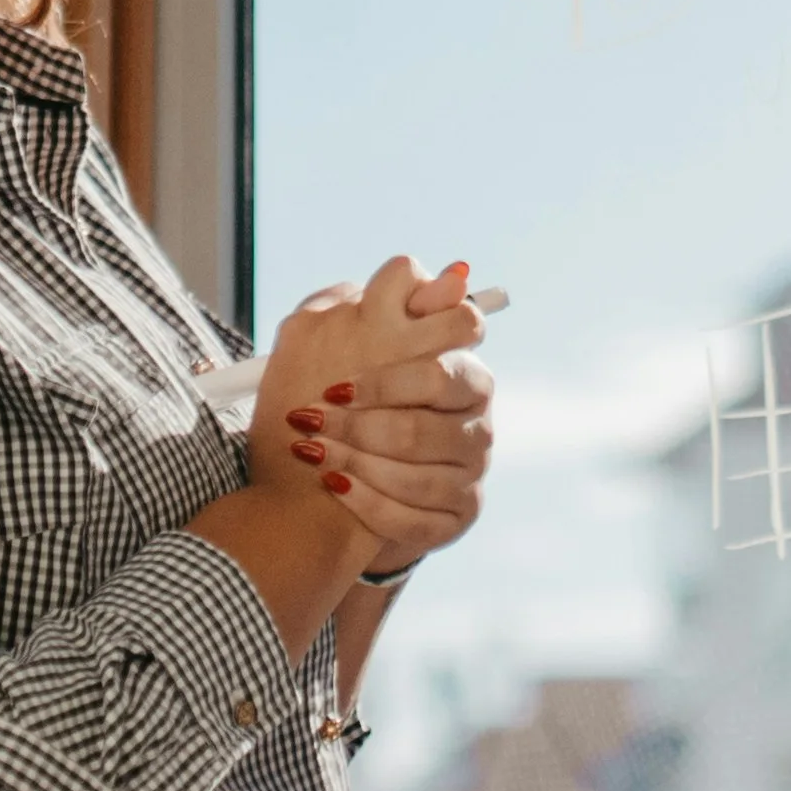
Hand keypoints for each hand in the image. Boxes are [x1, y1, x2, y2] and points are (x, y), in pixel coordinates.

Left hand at [254, 253, 494, 581]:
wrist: (329, 480)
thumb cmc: (343, 402)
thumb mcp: (355, 337)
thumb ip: (397, 300)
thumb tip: (453, 272)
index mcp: (463, 378)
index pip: (442, 374)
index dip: (388, 378)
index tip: (336, 387)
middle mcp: (477, 427)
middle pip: (423, 427)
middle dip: (361, 427)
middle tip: (313, 422)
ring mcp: (470, 476)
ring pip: (417, 475)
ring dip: (357, 464)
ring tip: (314, 455)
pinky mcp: (455, 519)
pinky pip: (414, 518)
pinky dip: (367, 503)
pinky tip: (335, 488)